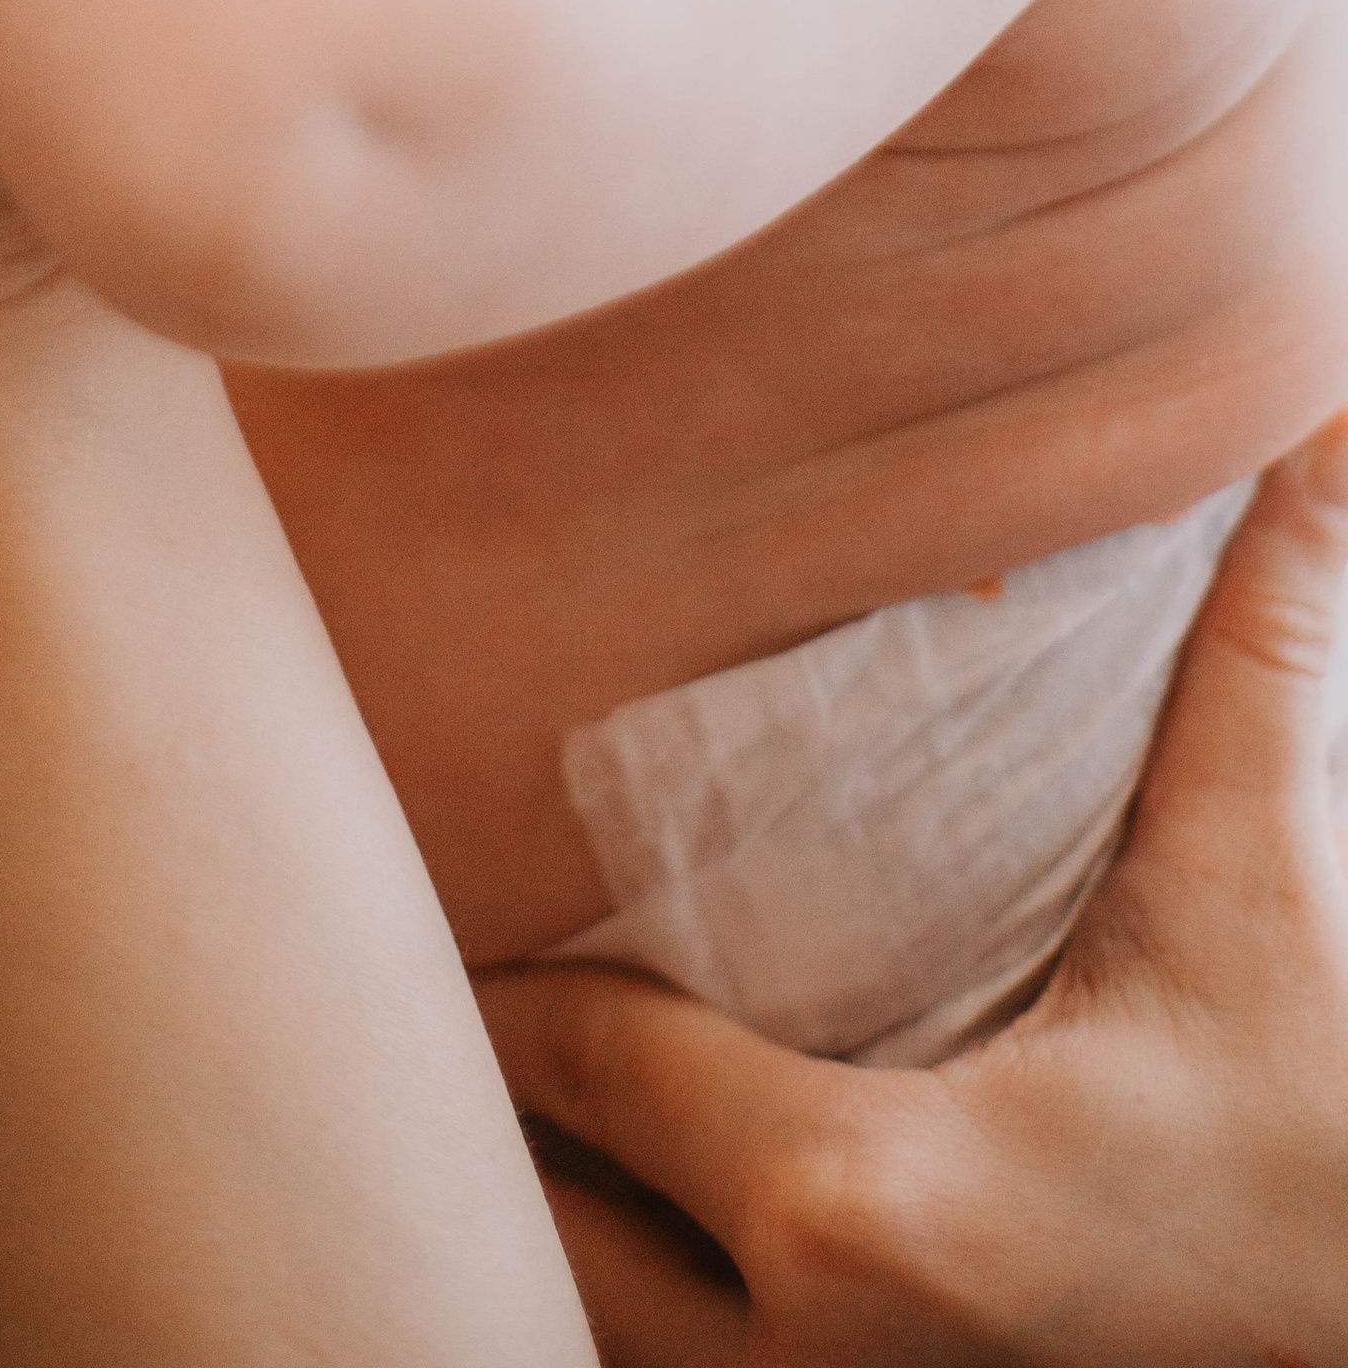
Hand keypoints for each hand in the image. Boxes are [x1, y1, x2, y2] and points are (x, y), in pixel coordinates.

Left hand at [476, 416, 1347, 1363]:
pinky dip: (630, 1302)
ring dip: (540, 1215)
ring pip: (587, 1335)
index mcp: (865, 1198)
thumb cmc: (1329, 1128)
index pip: (585, 1056)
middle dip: (481, 1103)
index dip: (496, 958)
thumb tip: (1311, 413)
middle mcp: (811, 1355)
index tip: (429, 850)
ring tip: (497, 1078)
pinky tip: (614, 1202)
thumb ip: (1260, 646)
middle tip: (431, 955)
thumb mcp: (1262, 884)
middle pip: (537, 1226)